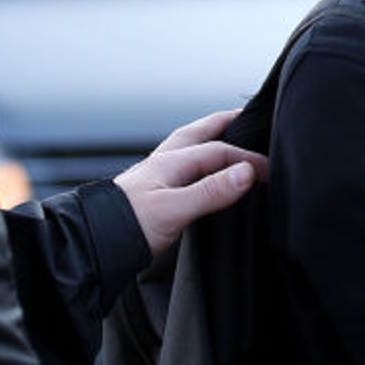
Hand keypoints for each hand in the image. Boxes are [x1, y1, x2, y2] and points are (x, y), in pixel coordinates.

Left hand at [111, 109, 267, 255]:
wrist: (92, 246)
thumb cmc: (127, 227)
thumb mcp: (174, 210)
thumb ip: (211, 191)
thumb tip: (246, 172)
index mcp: (171, 161)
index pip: (220, 151)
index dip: (249, 159)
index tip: (272, 172)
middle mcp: (163, 163)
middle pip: (200, 133)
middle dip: (224, 123)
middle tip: (247, 117)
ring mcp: (156, 176)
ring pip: (189, 147)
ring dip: (209, 138)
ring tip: (226, 136)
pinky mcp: (152, 193)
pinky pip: (182, 166)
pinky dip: (198, 161)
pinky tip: (200, 172)